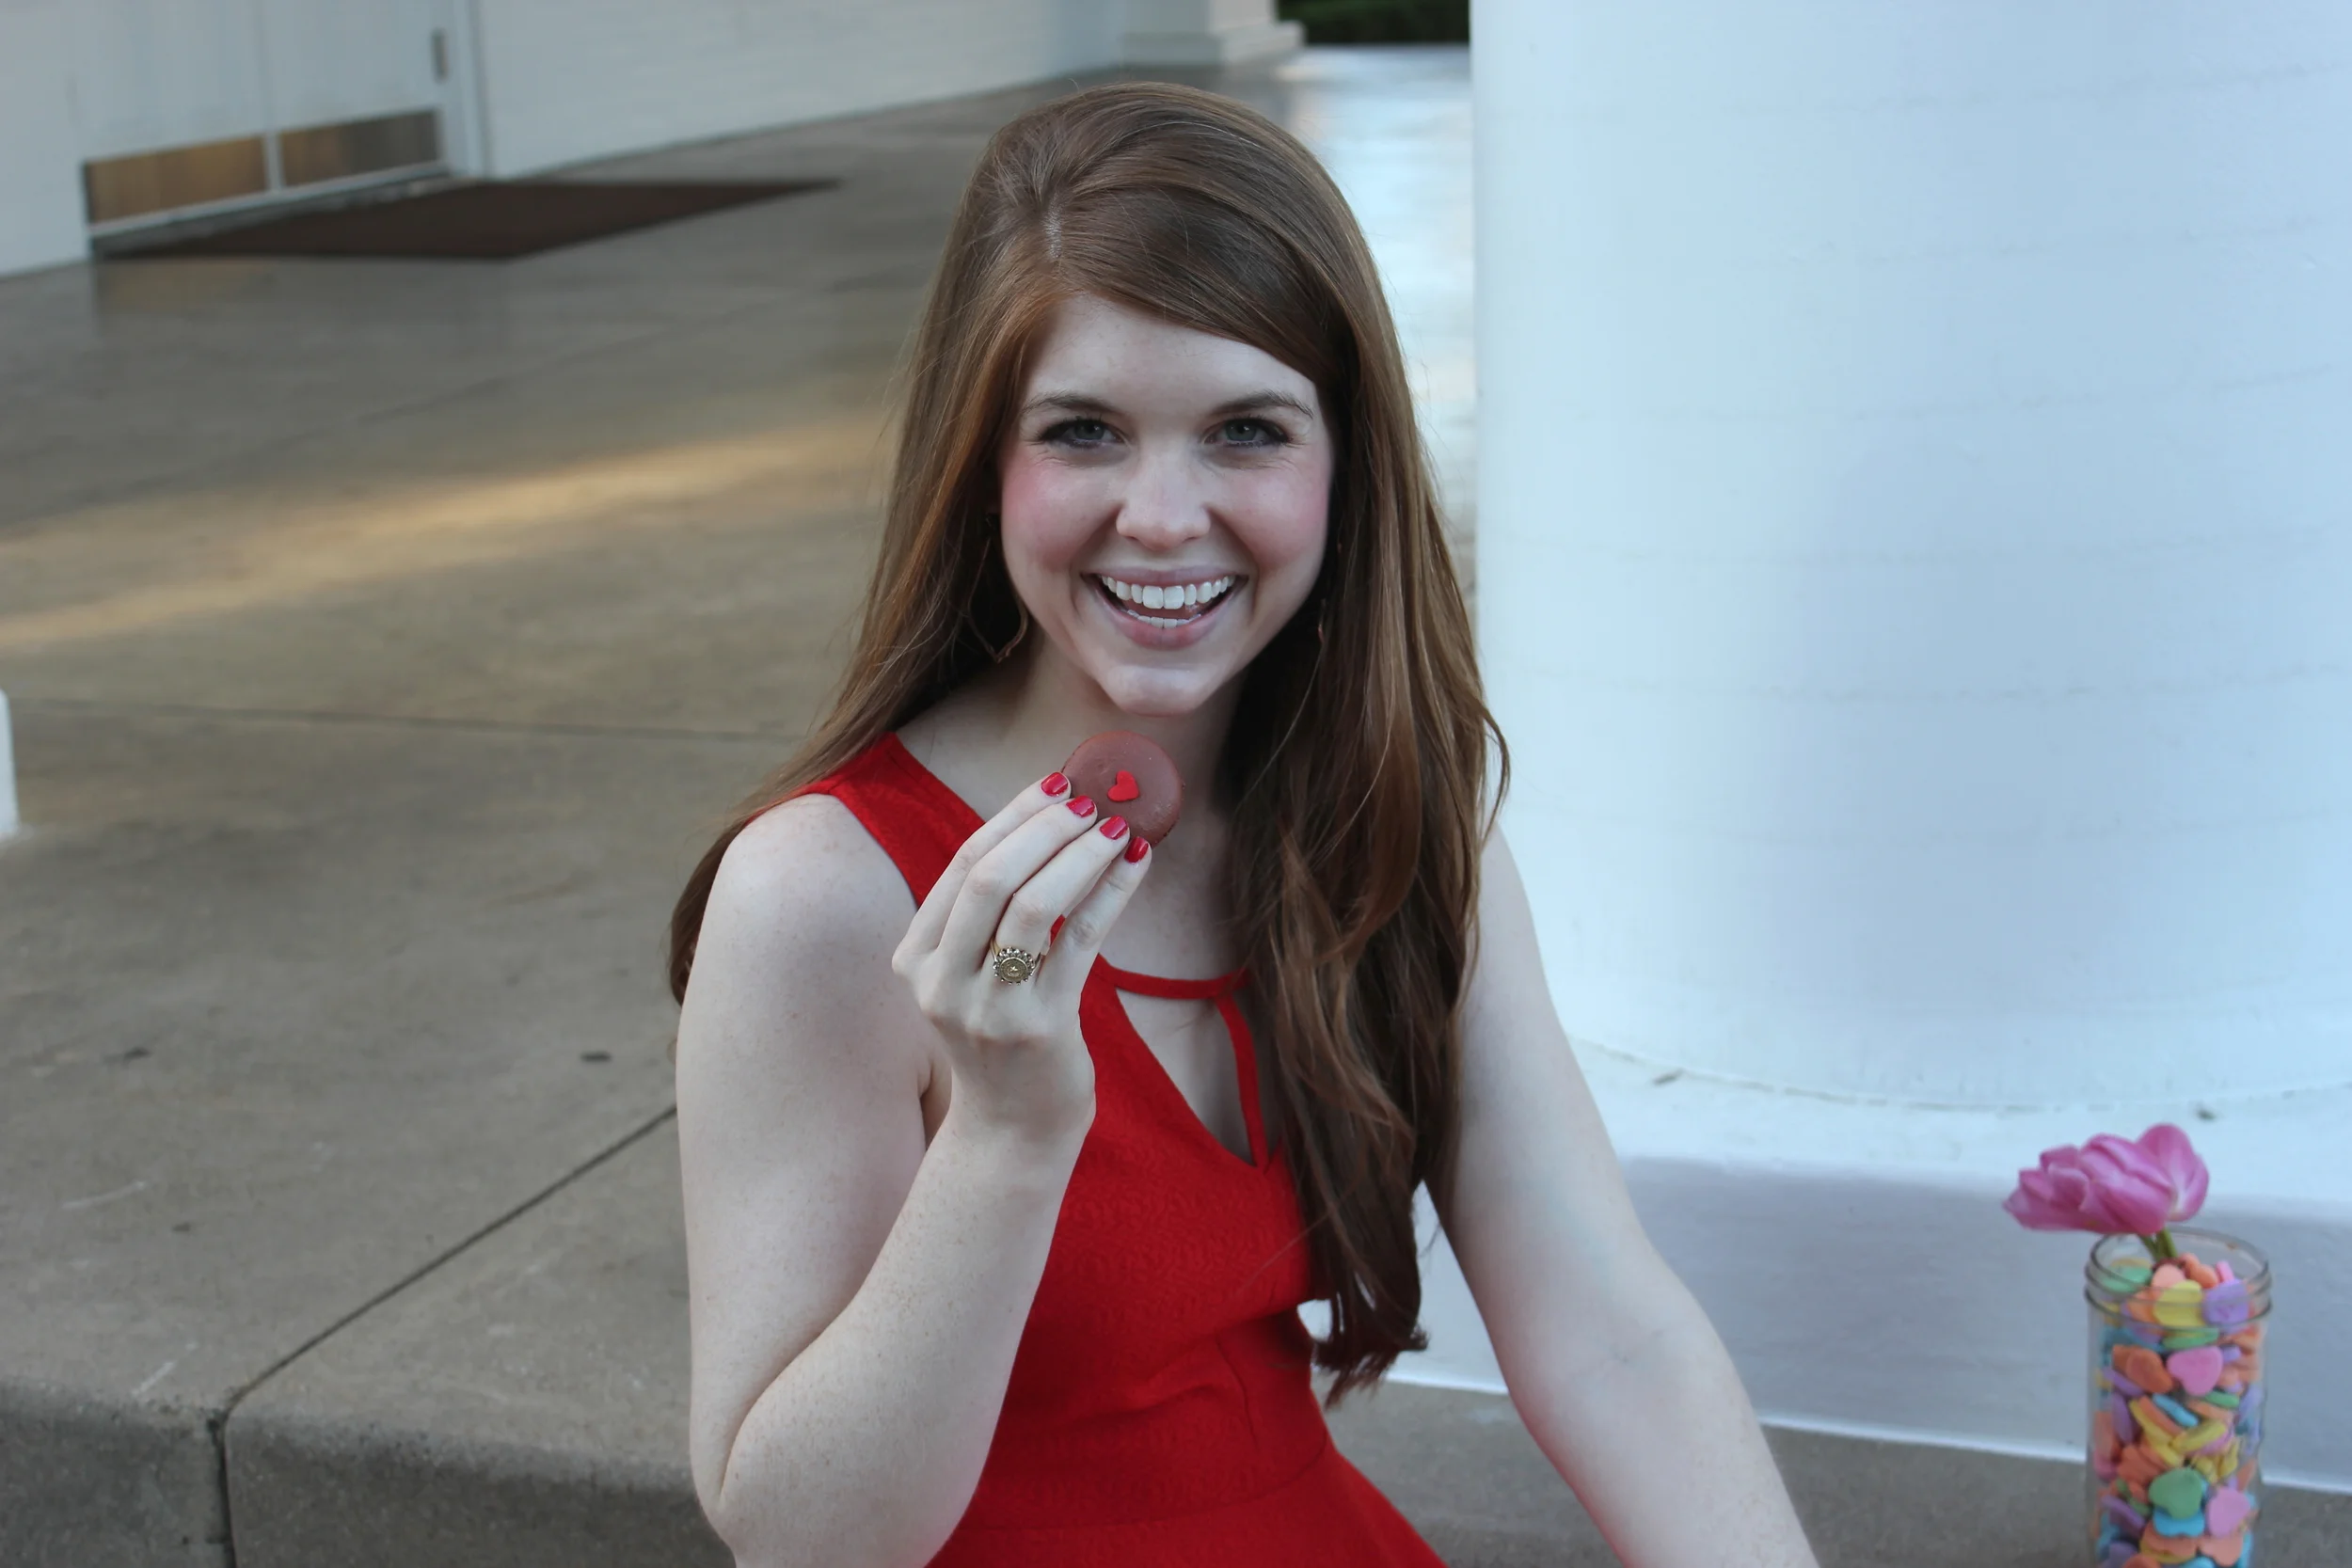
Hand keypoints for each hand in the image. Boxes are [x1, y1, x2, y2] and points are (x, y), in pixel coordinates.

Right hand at [891, 774, 1150, 1149]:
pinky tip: (1136, 862)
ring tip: (1117, 826)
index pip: (962, 864)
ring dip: (1081, 855)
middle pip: (989, 877)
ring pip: (1034, 906)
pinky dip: (1111, 892)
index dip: (1013, 816)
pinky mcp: (1041, 1028)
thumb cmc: (1000, 1036)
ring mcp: (989, 1008)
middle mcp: (941, 981)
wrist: (1010, 1131)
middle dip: (1045, 828)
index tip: (1056, 783)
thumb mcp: (971, 974)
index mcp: (914, 957)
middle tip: (1091, 799)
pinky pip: (1080, 941)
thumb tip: (1051, 819)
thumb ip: (990, 912)